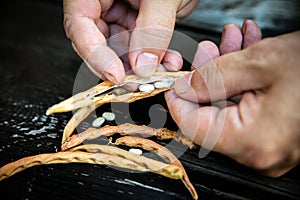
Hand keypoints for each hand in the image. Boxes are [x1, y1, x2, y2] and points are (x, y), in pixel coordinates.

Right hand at [63, 0, 198, 82]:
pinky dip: (155, 56)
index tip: (115, 75)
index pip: (80, 25)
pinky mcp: (136, 20)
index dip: (95, 54)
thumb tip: (143, 64)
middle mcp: (102, 2)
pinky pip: (139, 45)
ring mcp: (119, 11)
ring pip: (122, 49)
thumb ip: (153, 28)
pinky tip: (168, 60)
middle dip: (121, 66)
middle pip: (99, 42)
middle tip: (139, 81)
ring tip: (162, 70)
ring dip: (143, 65)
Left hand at [166, 20, 299, 176]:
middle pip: (212, 113)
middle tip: (209, 49)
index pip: (193, 126)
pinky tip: (248, 54)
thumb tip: (184, 88)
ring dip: (228, 72)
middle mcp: (261, 151)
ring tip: (233, 43)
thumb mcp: (259, 63)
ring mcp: (270, 144)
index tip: (175, 80)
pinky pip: (249, 107)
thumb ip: (211, 77)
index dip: (179, 100)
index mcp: (252, 142)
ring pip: (231, 106)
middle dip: (209, 76)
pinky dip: (245, 80)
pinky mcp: (277, 132)